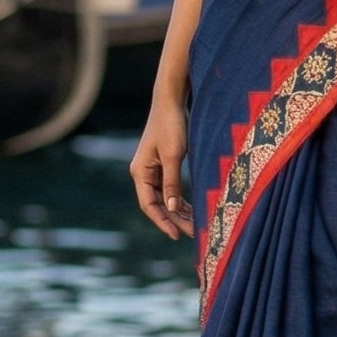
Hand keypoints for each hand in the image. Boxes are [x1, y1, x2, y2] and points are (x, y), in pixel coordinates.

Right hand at [130, 88, 192, 240]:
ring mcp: (152, 169)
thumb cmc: (171, 125)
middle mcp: (143, 173)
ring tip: (195, 224)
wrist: (171, 101)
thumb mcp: (174, 156)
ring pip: (164, 198)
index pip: (149, 205)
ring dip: (178, 211)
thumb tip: (173, 209)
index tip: (176, 235)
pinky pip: (169, 188)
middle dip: (174, 219)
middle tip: (193, 233)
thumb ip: (173, 183)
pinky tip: (192, 208)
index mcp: (140, 172)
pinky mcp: (163, 164)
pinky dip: (180, 199)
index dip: (163, 221)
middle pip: (157, 204)